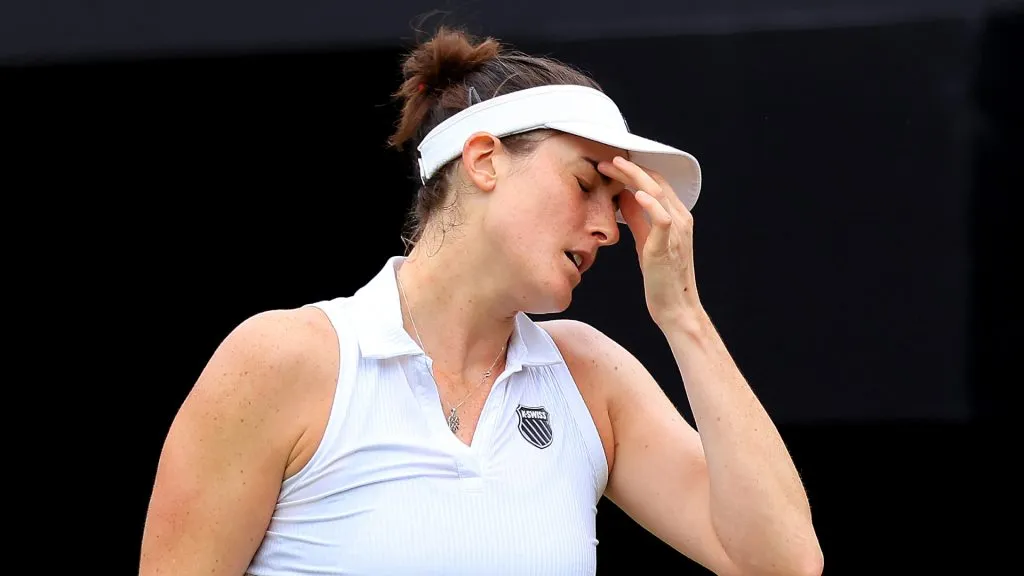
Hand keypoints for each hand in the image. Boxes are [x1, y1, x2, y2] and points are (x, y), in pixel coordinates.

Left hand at [598, 156, 701, 326]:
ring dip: (634, 177)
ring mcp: (677, 232)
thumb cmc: (661, 277)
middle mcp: (681, 219)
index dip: (634, 170)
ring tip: (613, 167)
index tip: (611, 164)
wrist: (676, 308)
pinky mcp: (667, 247)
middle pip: (656, 182)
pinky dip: (649, 204)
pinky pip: (662, 219)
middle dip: (630, 168)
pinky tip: (633, 194)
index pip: (656, 182)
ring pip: (658, 193)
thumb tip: (623, 195)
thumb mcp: (645, 241)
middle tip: (606, 160)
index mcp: (677, 216)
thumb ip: (637, 218)